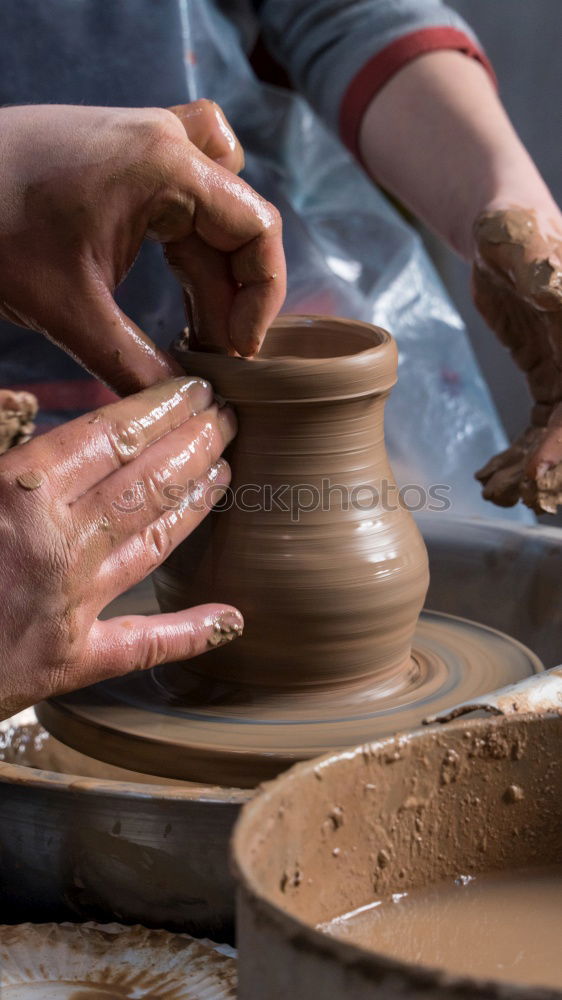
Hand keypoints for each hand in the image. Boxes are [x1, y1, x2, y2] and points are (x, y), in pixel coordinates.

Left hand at [0, 101, 285, 392]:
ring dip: (215, 271)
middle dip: (233, 295)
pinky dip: (193, 243)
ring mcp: (147, 142)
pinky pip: (190, 194)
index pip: (257, 229)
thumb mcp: (69, 310)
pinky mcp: (128, 155)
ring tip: (196, 330)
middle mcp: (168, 142)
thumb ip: (133, 363)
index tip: (239, 349)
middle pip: (239, 223)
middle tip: (212, 355)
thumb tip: (185, 404)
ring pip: (219, 209)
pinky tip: (177, 286)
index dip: (262, 297)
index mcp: (165, 165)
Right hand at [0, 376, 241, 718]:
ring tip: (230, 468)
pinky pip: (140, 646)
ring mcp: (71, 605)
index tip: (196, 388)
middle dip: (195, 441)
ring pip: (154, 541)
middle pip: (146, 480)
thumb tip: (22, 402)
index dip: (161, 408)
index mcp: (17, 492)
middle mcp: (57, 544)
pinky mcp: (70, 662)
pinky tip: (232, 620)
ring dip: (199, 502)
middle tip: (230, 416)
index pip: (111, 436)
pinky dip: (189, 634)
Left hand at [473, 207, 561, 512]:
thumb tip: (552, 287)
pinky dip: (520, 454)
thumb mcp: (522, 240)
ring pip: (559, 436)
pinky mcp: (552, 379)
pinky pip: (541, 429)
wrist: (501, 229)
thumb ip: (537, 266)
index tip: (536, 478)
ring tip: (493, 490)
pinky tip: (492, 474)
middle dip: (550, 469)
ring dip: (530, 469)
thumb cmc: (515, 227)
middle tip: (511, 496)